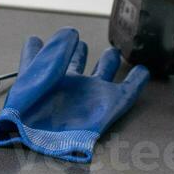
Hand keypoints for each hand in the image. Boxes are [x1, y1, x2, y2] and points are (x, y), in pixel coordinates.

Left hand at [0, 27, 148, 162]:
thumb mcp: (34, 72)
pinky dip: (137, 80)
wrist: (44, 141)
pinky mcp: (110, 106)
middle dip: (79, 53)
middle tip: (81, 44)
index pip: (44, 59)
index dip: (39, 50)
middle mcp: (70, 85)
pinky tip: (142, 71)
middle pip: (76, 65)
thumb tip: (69, 32)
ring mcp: (91, 96)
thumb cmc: (30, 110)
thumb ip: (50, 52)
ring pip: (103, 74)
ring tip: (112, 53)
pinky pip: (128, 91)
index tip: (35, 40)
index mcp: (49, 77)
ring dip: (108, 63)